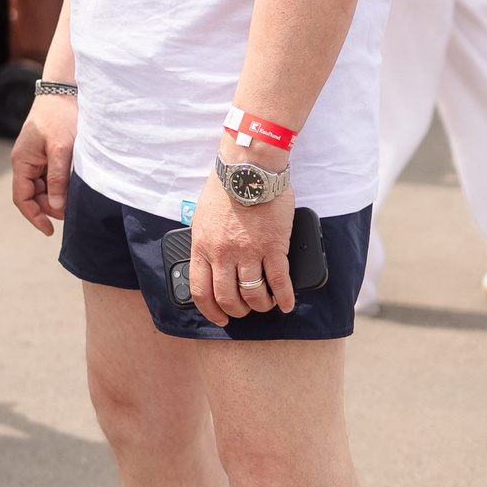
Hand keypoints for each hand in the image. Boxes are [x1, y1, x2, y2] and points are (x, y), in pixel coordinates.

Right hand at [11, 93, 75, 236]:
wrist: (64, 91)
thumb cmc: (60, 116)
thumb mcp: (61, 149)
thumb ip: (58, 178)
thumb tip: (55, 205)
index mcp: (22, 161)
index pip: (22, 198)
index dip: (34, 216)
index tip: (50, 230)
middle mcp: (24, 161)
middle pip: (32, 195)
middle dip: (49, 207)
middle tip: (70, 212)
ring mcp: (34, 157)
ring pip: (41, 187)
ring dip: (55, 196)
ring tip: (73, 200)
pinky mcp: (45, 153)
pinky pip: (48, 176)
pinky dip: (59, 185)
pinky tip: (72, 187)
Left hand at [189, 167, 294, 326]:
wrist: (248, 169)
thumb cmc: (225, 187)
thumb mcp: (201, 216)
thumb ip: (204, 241)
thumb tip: (207, 259)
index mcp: (202, 246)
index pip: (200, 291)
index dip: (210, 310)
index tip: (219, 317)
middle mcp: (223, 254)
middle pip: (227, 298)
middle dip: (236, 310)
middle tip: (244, 310)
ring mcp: (249, 252)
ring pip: (253, 294)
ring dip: (260, 305)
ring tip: (265, 304)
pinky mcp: (273, 247)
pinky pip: (279, 281)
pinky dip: (283, 297)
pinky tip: (285, 303)